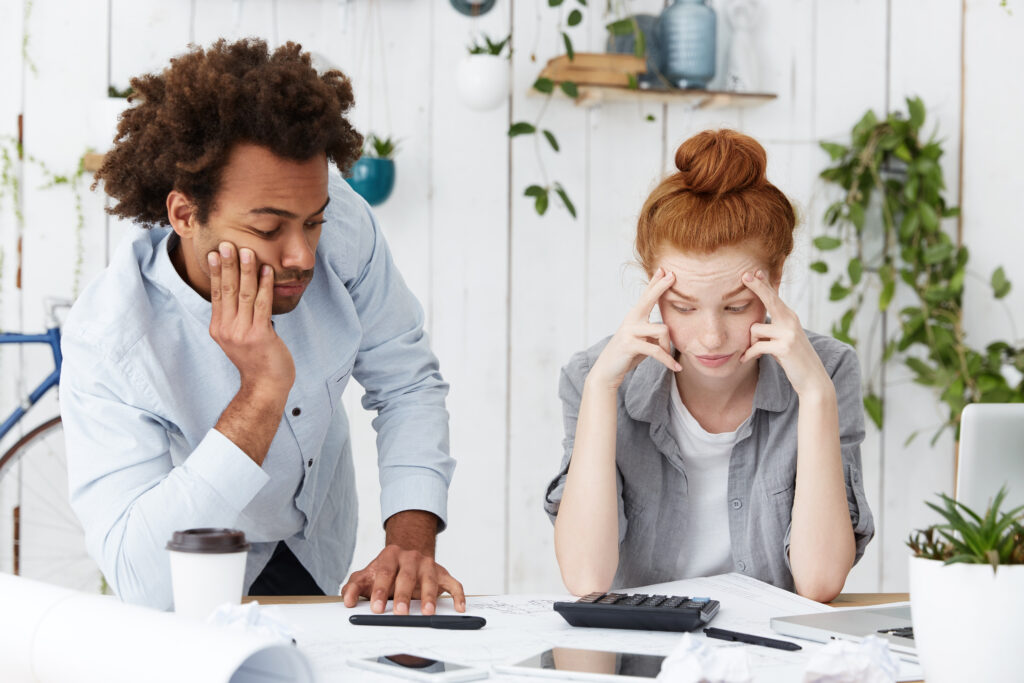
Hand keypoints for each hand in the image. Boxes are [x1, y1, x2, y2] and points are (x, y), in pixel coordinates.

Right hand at [207, 242, 294, 393]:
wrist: (265, 385)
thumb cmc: (256, 359)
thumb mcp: (237, 338)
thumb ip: (235, 318)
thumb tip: (239, 292)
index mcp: (218, 327)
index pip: (216, 294)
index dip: (216, 272)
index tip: (214, 253)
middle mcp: (226, 329)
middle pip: (227, 290)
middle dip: (227, 265)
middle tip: (226, 243)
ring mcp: (242, 332)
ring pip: (244, 294)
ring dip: (246, 271)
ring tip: (247, 251)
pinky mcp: (259, 335)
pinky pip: (262, 305)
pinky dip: (265, 286)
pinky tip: (267, 271)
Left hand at [341, 545, 466, 614]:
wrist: (406, 554)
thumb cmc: (385, 570)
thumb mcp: (367, 575)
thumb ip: (355, 587)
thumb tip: (348, 601)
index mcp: (390, 555)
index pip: (385, 572)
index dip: (380, 590)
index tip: (376, 608)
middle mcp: (410, 557)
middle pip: (407, 576)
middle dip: (403, 595)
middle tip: (400, 612)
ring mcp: (428, 564)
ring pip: (430, 579)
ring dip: (429, 596)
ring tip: (426, 612)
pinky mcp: (442, 573)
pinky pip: (453, 583)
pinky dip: (458, 594)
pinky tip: (459, 607)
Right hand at [587, 267, 680, 390]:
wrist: (607, 372)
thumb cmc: (627, 356)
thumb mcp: (643, 342)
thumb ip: (654, 333)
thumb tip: (668, 330)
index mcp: (634, 317)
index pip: (646, 296)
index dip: (655, 283)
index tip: (664, 270)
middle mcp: (630, 320)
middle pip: (648, 299)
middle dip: (661, 286)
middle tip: (672, 275)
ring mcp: (629, 331)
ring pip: (662, 330)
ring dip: (668, 347)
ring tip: (669, 359)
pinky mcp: (630, 344)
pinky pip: (657, 350)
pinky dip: (667, 360)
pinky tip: (675, 367)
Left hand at [739, 270, 831, 396]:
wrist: (812, 379)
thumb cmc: (793, 358)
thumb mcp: (784, 339)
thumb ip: (773, 328)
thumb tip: (754, 323)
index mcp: (790, 317)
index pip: (774, 297)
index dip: (763, 284)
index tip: (753, 272)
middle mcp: (791, 321)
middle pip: (770, 299)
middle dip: (757, 286)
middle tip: (744, 275)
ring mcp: (789, 333)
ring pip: (754, 329)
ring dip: (751, 342)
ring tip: (756, 351)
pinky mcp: (784, 347)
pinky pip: (756, 346)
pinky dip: (749, 354)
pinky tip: (745, 359)